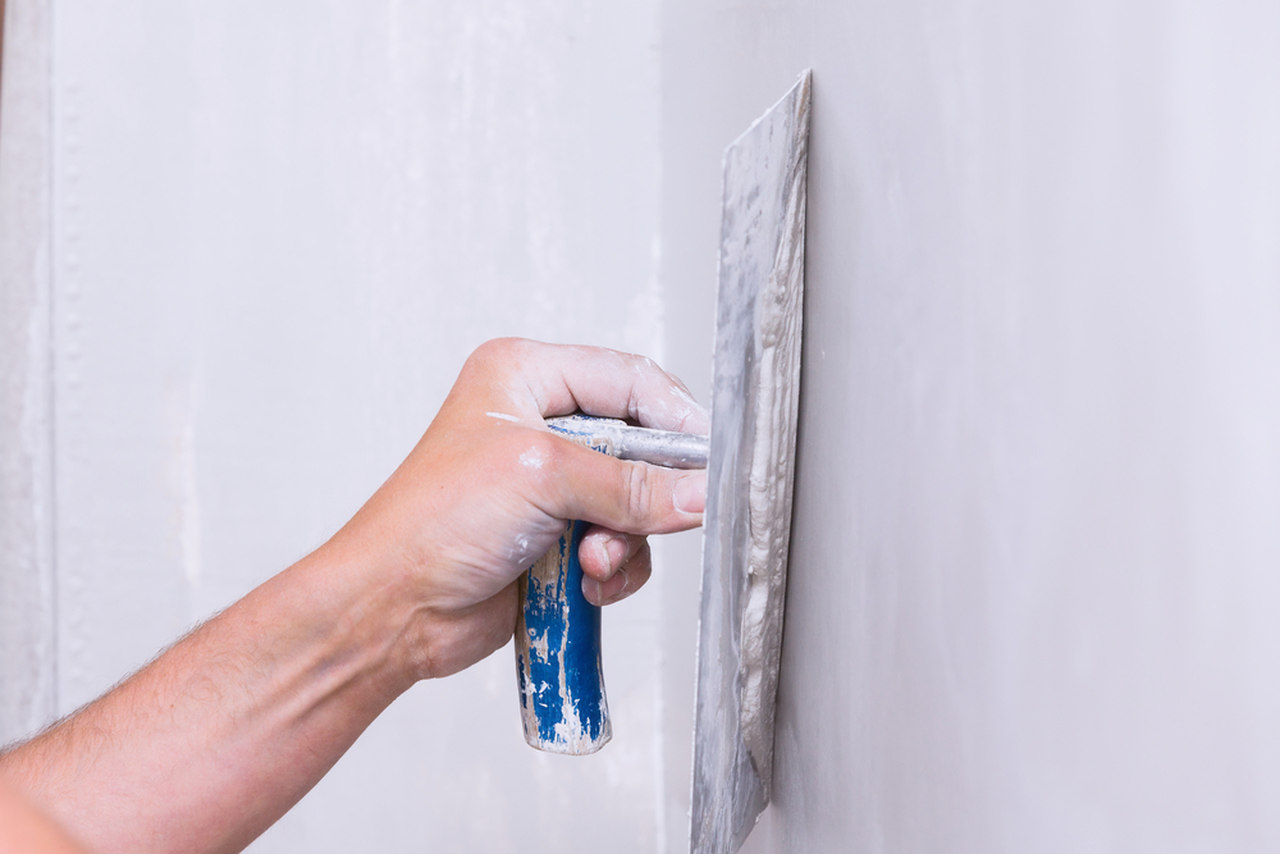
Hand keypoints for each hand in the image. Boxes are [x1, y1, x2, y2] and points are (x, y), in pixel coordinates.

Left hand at [328, 338, 708, 679]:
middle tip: (646, 520)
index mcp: (525, 376)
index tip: (706, 462)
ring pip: (636, 503)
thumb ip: (629, 485)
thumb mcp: (540, 479)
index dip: (673, 419)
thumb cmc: (431, 524)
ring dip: (625, 541)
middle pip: (639, 445)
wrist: (393, 609)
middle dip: (644, 494)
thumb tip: (698, 494)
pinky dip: (614, 570)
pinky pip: (621, 546)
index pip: (629, 379)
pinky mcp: (558, 536)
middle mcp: (540, 424)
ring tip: (591, 563)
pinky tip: (584, 585)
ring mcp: (550, 484)